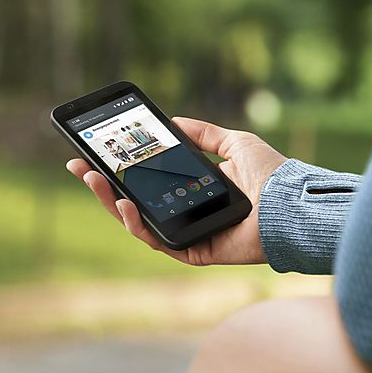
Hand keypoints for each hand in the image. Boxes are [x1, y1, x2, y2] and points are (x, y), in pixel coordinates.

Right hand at [66, 117, 286, 264]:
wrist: (291, 203)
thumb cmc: (269, 174)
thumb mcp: (233, 142)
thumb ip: (203, 132)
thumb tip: (173, 121)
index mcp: (194, 189)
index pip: (151, 181)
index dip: (124, 169)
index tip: (99, 153)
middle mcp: (188, 212)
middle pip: (138, 202)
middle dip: (105, 185)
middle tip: (81, 166)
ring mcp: (190, 233)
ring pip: (141, 224)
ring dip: (112, 203)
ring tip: (95, 181)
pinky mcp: (195, 251)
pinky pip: (159, 242)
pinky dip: (138, 225)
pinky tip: (123, 204)